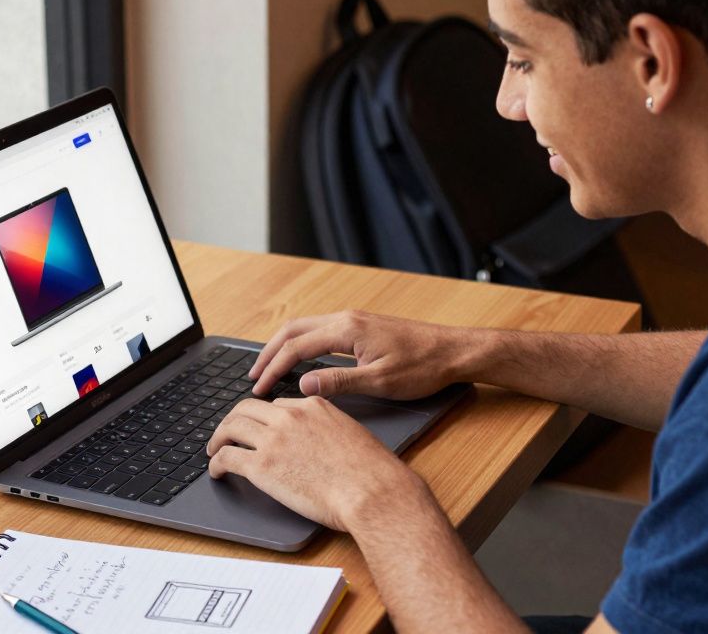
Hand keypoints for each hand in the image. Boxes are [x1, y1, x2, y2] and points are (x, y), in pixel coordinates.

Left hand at [206, 396, 426, 530]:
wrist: (371, 491)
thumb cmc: (372, 472)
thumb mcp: (351, 434)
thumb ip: (329, 430)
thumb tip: (319, 444)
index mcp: (313, 405)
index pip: (277, 405)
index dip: (264, 418)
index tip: (259, 430)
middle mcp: (290, 416)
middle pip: (247, 408)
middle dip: (233, 421)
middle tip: (227, 434)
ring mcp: (274, 439)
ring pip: (231, 427)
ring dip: (218, 438)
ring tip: (215, 450)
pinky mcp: (263, 466)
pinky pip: (228, 457)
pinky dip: (216, 463)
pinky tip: (217, 472)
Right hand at [249, 310, 474, 399]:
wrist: (454, 351)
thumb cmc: (423, 366)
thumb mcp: (380, 382)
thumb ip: (339, 383)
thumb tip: (303, 386)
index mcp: (347, 330)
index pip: (297, 348)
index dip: (274, 369)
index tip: (259, 388)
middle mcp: (347, 319)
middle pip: (293, 331)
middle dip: (269, 353)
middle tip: (253, 376)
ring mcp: (354, 320)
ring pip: (305, 327)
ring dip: (284, 346)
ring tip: (269, 368)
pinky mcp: (362, 326)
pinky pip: (320, 330)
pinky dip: (301, 344)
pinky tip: (300, 360)